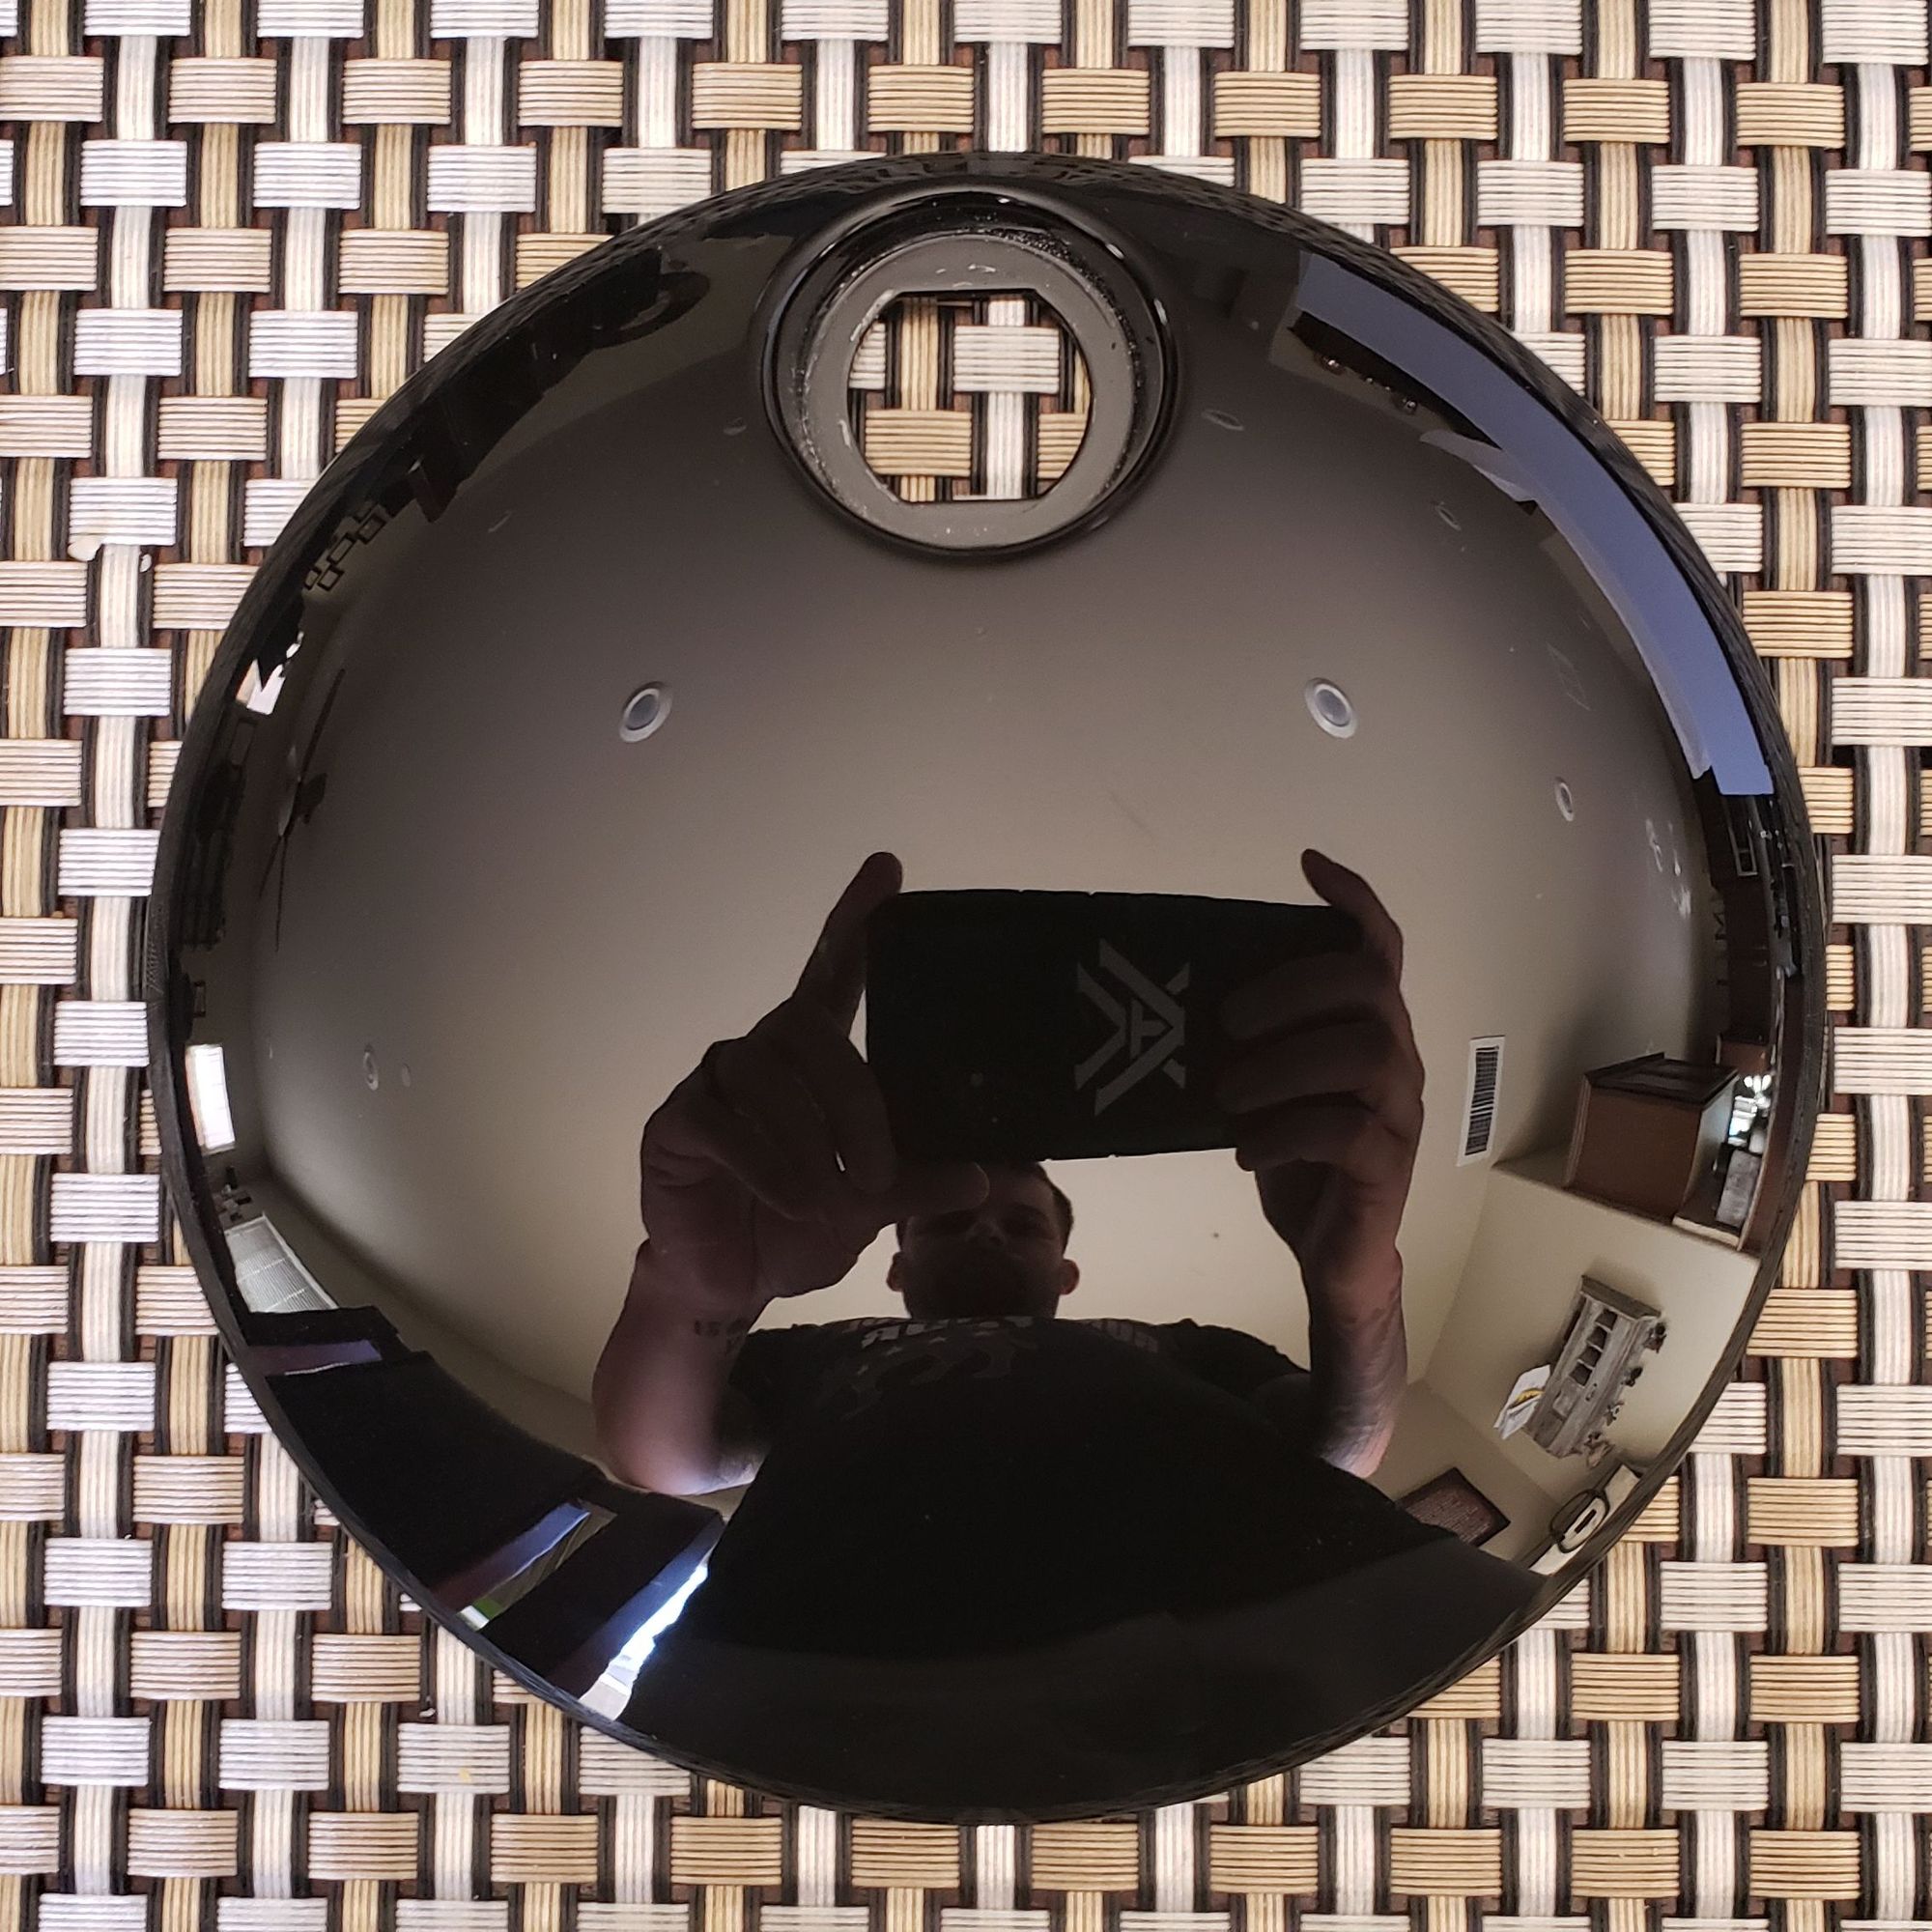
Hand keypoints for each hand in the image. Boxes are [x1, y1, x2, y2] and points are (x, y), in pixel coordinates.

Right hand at [637, 852, 991, 1313]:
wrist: (731, 1283)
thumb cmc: (800, 1228)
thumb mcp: (870, 1207)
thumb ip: (916, 1182)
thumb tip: (980, 1175)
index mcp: (812, 1057)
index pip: (832, 972)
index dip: (854, 919)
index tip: (887, 868)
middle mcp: (764, 1054)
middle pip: (808, 1031)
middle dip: (853, 1100)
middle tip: (878, 1169)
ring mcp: (714, 1084)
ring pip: (766, 1076)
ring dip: (809, 1142)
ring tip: (828, 1198)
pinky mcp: (677, 1123)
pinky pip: (722, 1122)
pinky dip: (766, 1164)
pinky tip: (792, 1198)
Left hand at [1213, 849, 1424, 1322]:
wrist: (1332, 1255)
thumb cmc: (1297, 1159)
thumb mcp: (1266, 1086)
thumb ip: (1254, 1040)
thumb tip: (1184, 992)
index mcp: (1368, 1029)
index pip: (1381, 949)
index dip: (1355, 902)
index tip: (1310, 865)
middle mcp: (1397, 1060)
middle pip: (1371, 989)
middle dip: (1295, 988)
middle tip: (1228, 1018)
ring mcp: (1399, 1113)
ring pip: (1367, 1056)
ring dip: (1285, 1065)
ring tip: (1229, 1093)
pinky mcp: (1387, 1167)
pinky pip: (1347, 1132)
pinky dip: (1287, 1132)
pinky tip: (1245, 1148)